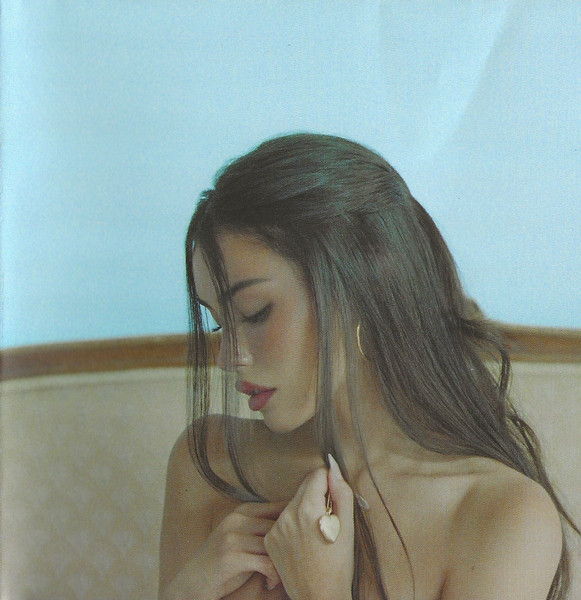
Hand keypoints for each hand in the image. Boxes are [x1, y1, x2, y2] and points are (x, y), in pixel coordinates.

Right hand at [163, 501, 284, 599]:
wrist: (191, 583)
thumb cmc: (223, 563)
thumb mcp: (241, 539)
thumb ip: (262, 530)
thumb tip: (296, 525)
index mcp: (240, 511)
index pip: (277, 507)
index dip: (294, 522)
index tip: (303, 537)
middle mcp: (236, 519)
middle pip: (278, 527)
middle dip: (290, 547)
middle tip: (292, 563)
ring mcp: (232, 536)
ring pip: (274, 544)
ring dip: (282, 564)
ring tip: (280, 576)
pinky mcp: (230, 556)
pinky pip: (266, 563)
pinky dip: (273, 575)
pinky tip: (270, 583)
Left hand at [264, 455, 353, 599]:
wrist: (319, 597)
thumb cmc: (338, 565)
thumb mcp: (347, 526)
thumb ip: (341, 491)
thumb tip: (332, 465)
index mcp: (307, 508)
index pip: (317, 474)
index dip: (330, 484)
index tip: (334, 501)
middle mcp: (287, 514)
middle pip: (304, 487)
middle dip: (317, 497)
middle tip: (327, 520)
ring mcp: (276, 527)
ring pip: (294, 503)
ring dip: (305, 510)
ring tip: (315, 534)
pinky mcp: (270, 539)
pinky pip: (283, 520)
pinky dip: (293, 525)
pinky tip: (303, 543)